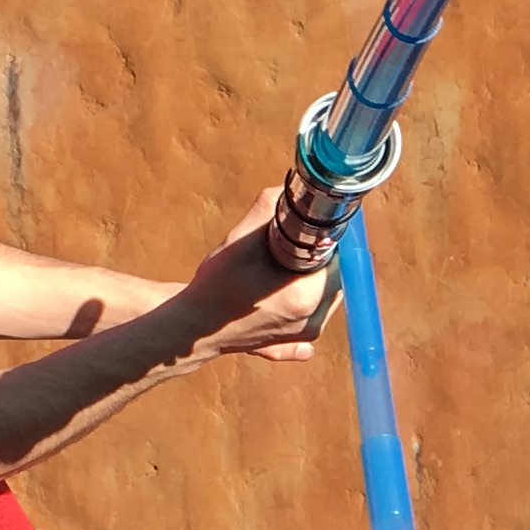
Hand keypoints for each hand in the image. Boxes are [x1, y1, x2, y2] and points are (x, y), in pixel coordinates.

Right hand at [175, 192, 329, 363]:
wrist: (192, 327)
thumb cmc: (215, 284)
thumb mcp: (241, 239)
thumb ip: (270, 207)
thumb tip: (289, 187)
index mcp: (306, 296)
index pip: (337, 253)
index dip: (322, 235)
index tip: (308, 227)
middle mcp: (314, 320)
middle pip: (335, 273)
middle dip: (317, 253)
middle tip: (289, 245)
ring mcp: (307, 334)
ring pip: (327, 291)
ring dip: (312, 273)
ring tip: (280, 266)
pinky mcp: (297, 342)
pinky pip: (315, 313)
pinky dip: (306, 296)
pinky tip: (284, 288)